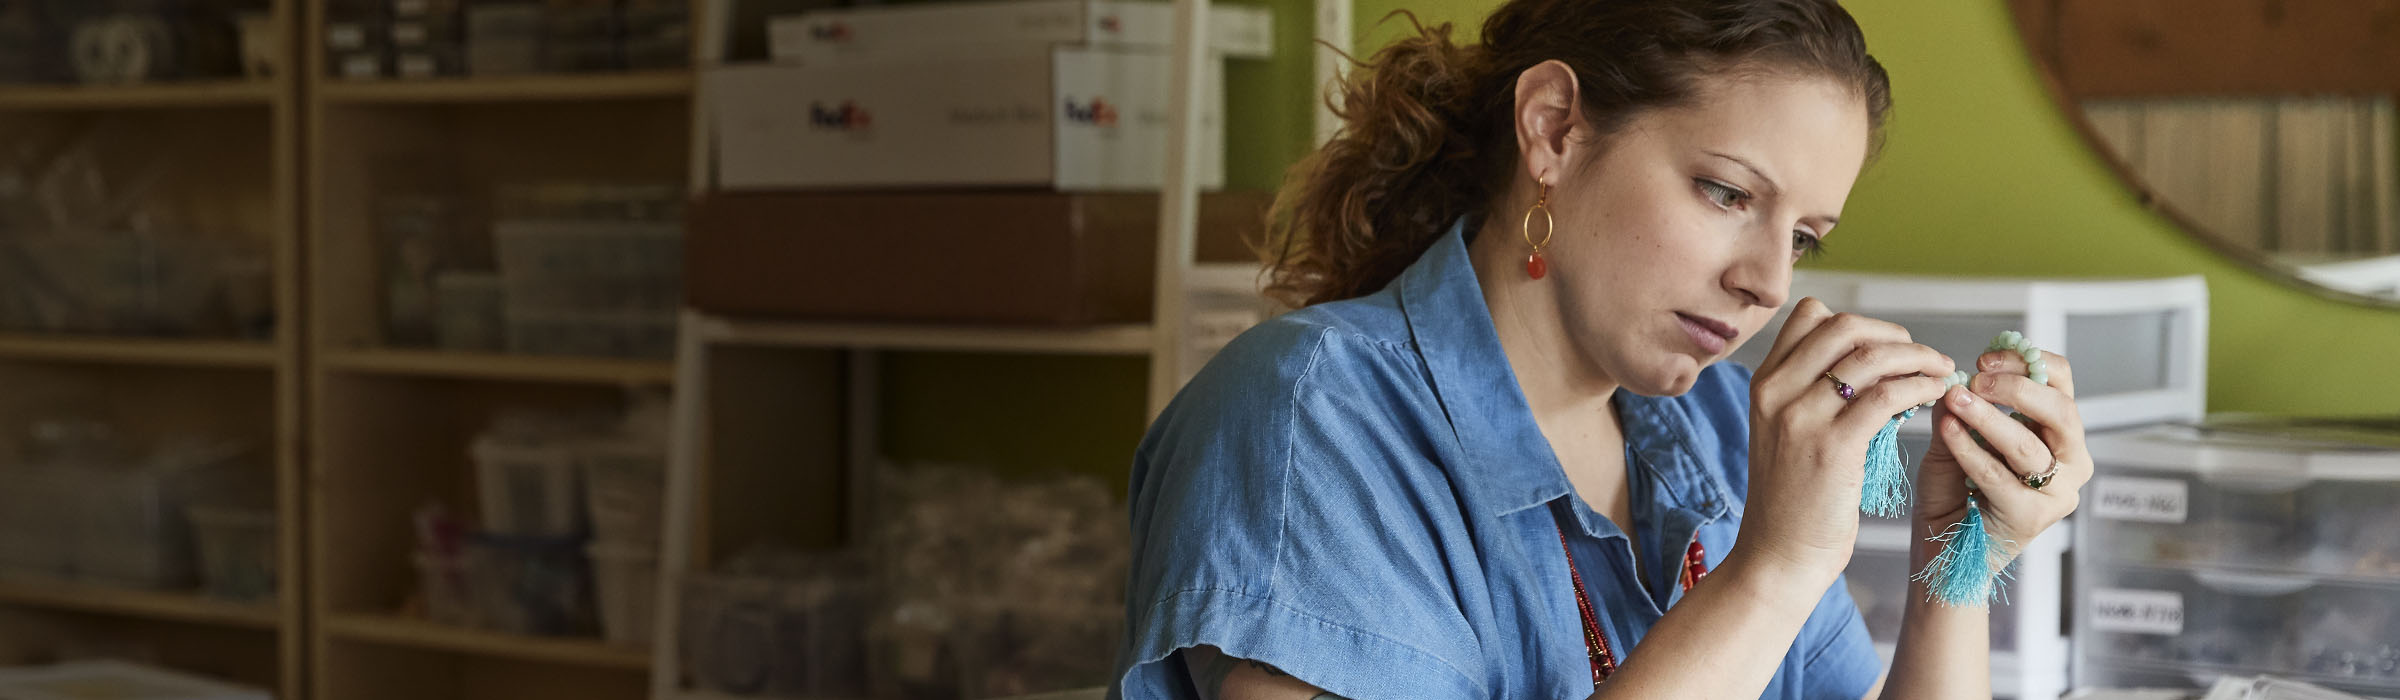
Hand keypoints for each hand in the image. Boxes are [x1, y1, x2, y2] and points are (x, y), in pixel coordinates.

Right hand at [1743, 298, 1954, 579]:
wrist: (1777, 556)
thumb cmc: (1792, 500)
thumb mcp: (1787, 432)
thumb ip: (1813, 394)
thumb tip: (1874, 365)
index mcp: (1764, 383)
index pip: (1810, 314)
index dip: (1859, 323)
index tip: (1888, 346)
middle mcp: (1776, 391)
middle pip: (1843, 326)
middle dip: (1894, 335)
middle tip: (1923, 356)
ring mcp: (1800, 417)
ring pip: (1869, 356)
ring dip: (1917, 357)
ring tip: (1940, 372)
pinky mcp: (1832, 447)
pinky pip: (1887, 396)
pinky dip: (1919, 387)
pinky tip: (1935, 396)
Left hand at [1914, 348, 2089, 568]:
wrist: (1945, 551)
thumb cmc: (1954, 493)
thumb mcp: (1954, 440)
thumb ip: (1959, 409)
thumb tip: (1955, 376)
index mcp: (2059, 434)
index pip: (2061, 384)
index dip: (2028, 362)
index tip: (1986, 357)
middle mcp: (2071, 462)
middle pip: (2061, 411)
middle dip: (2016, 389)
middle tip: (1975, 380)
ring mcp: (2057, 493)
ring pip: (2029, 446)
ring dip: (1988, 419)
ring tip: (1955, 401)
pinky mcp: (2033, 517)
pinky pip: (2000, 476)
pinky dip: (1970, 450)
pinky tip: (1948, 434)